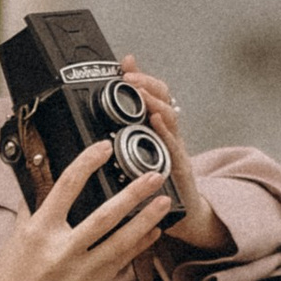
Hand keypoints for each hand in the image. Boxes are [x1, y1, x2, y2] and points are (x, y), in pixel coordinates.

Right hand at [0, 143, 176, 280]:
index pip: (66, 185)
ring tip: (164, 202)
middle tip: (154, 176)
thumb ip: (32, 208)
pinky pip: (120, 263)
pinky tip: (152, 233)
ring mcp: (78, 271)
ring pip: (121, 241)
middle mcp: (61, 249)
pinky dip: (138, 246)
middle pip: (106, 215)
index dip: (88, 162)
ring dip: (146, 220)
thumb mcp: (15, 238)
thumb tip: (41, 179)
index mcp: (39, 229)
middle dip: (134, 193)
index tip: (104, 147)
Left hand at [118, 57, 227, 258]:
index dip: (140, 76)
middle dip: (147, 83)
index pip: (151, 94)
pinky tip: (156, 122)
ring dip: (156, 102)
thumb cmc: (156, 189)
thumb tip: (95, 123)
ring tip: (141, 92)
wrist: (185, 218)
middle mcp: (168, 135)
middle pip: (163, 99)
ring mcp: (176, 150)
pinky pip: (174, 148)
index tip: (124, 62)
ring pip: (170, 118)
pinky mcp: (181, 169)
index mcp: (155, 130)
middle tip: (130, 74)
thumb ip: (123, 138)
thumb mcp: (137, 159)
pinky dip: (166, 133)